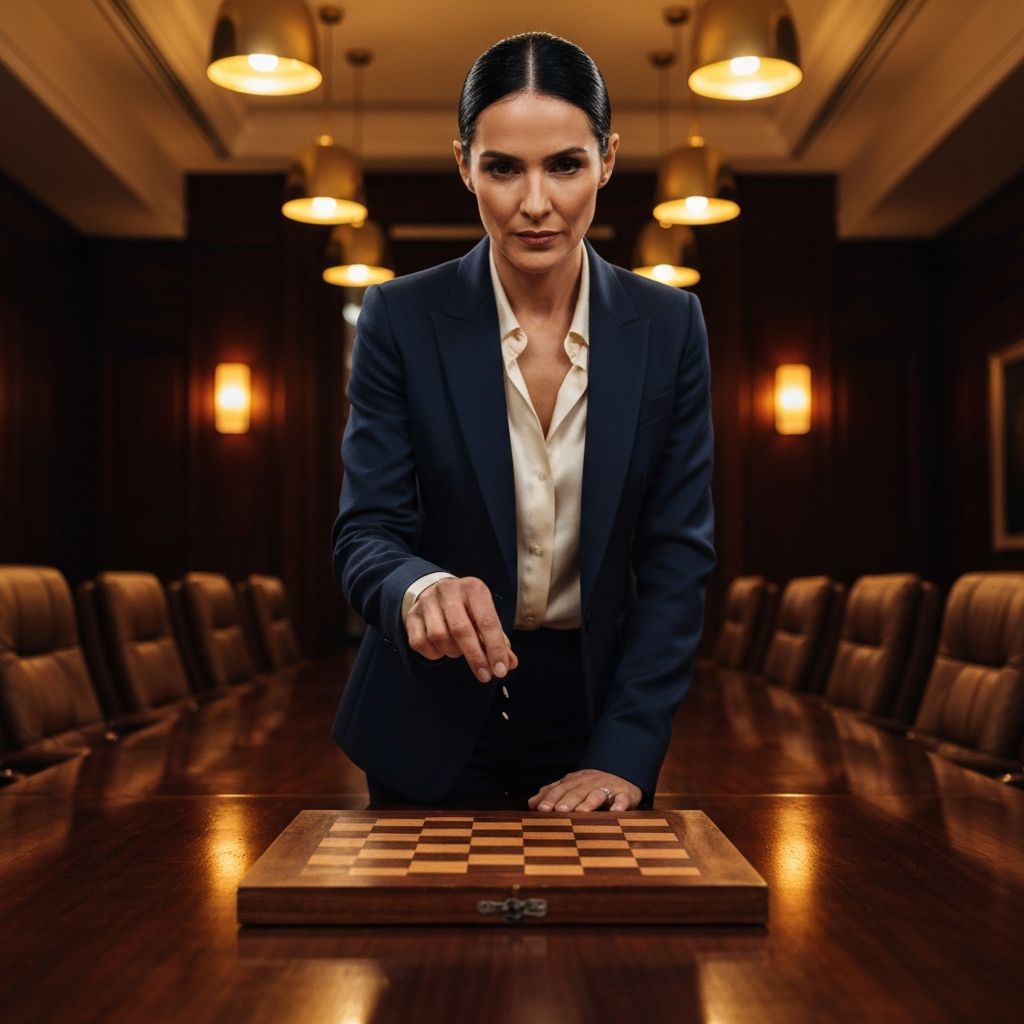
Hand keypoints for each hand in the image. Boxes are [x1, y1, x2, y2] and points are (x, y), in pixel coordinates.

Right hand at [405, 576, 517, 682]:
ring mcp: (427, 602)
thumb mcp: (485, 616)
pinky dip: (435, 654)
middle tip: (485, 676)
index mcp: (473, 588)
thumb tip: (509, 664)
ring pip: (439, 637)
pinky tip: (443, 649)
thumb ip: (498, 640)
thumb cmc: (467, 609)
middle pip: (461, 630)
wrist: (435, 591)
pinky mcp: (411, 615)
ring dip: (454, 652)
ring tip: (460, 650)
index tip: (501, 670)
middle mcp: (449, 590)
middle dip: (475, 657)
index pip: (486, 621)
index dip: (495, 648)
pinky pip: (421, 643)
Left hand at [527, 769, 641, 812]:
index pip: (560, 789)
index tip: (541, 809)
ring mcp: (607, 787)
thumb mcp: (571, 786)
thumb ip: (552, 793)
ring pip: (597, 794)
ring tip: (581, 811)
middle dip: (567, 800)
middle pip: (577, 792)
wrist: (622, 773)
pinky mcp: (624, 793)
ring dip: (589, 802)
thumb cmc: (591, 785)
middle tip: (559, 810)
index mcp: (575, 781)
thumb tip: (531, 804)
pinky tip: (616, 811)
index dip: (551, 798)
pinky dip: (620, 804)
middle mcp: (589, 782)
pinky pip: (622, 798)